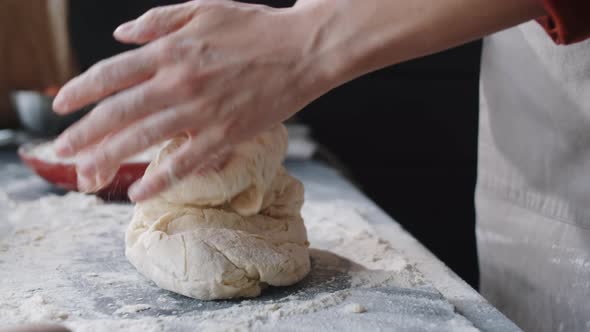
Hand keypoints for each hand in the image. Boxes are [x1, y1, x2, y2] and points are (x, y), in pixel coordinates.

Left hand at [52, 0, 332, 200]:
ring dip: (109, 159)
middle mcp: (179, 82)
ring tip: (85, 176)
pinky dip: (159, 179)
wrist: (302, 50)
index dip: (80, 91)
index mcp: (171, 50)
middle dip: (84, 134)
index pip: (112, 73)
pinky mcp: (225, 135)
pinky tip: (138, 193)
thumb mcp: (204, 10)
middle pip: (119, 113)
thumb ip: (158, 21)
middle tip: (59, 151)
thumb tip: (121, 36)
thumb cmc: (255, 29)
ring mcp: (202, 112)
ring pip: (144, 140)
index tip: (61, 106)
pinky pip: (185, 162)